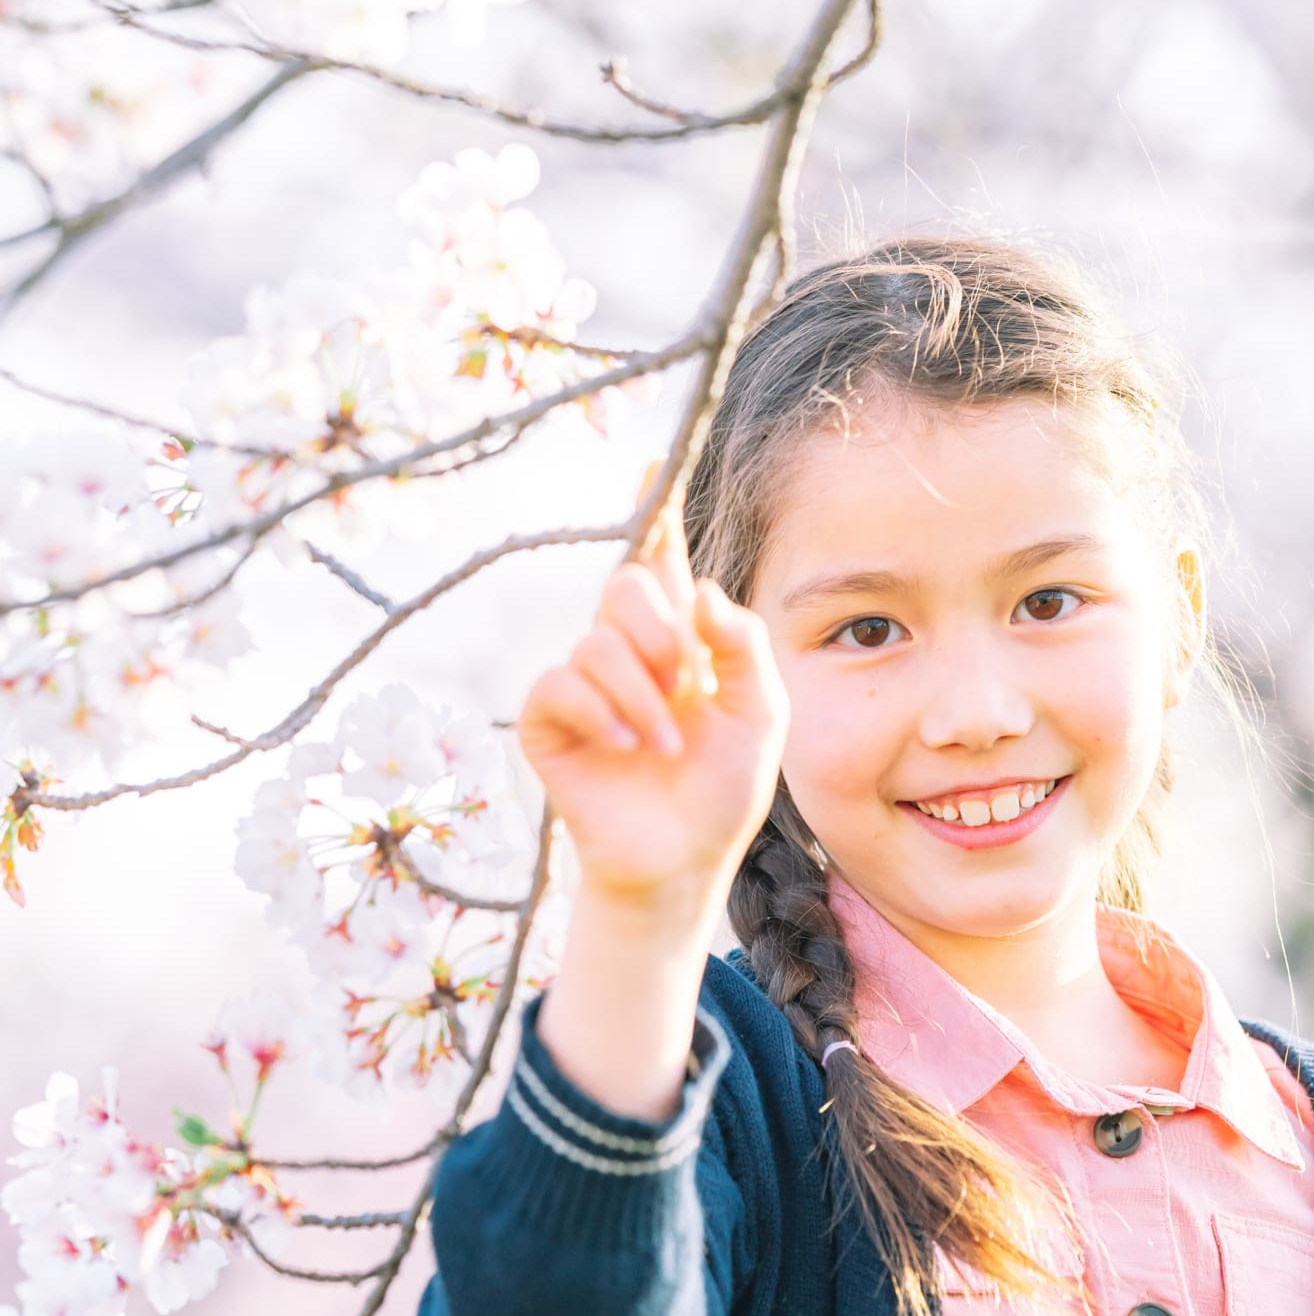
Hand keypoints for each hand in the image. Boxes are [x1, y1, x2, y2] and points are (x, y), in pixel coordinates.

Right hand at [517, 486, 789, 910]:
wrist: (684, 860)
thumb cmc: (722, 788)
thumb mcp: (761, 713)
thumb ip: (741, 646)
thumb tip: (700, 593)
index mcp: (681, 639)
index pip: (663, 562)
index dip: (653, 509)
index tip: (653, 455)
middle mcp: (628, 650)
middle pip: (623, 585)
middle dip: (656, 629)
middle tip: (683, 681)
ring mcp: (585, 685)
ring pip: (596, 643)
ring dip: (641, 697)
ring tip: (665, 748)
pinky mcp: (550, 722)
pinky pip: (560, 685)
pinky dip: (601, 714)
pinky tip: (627, 749)